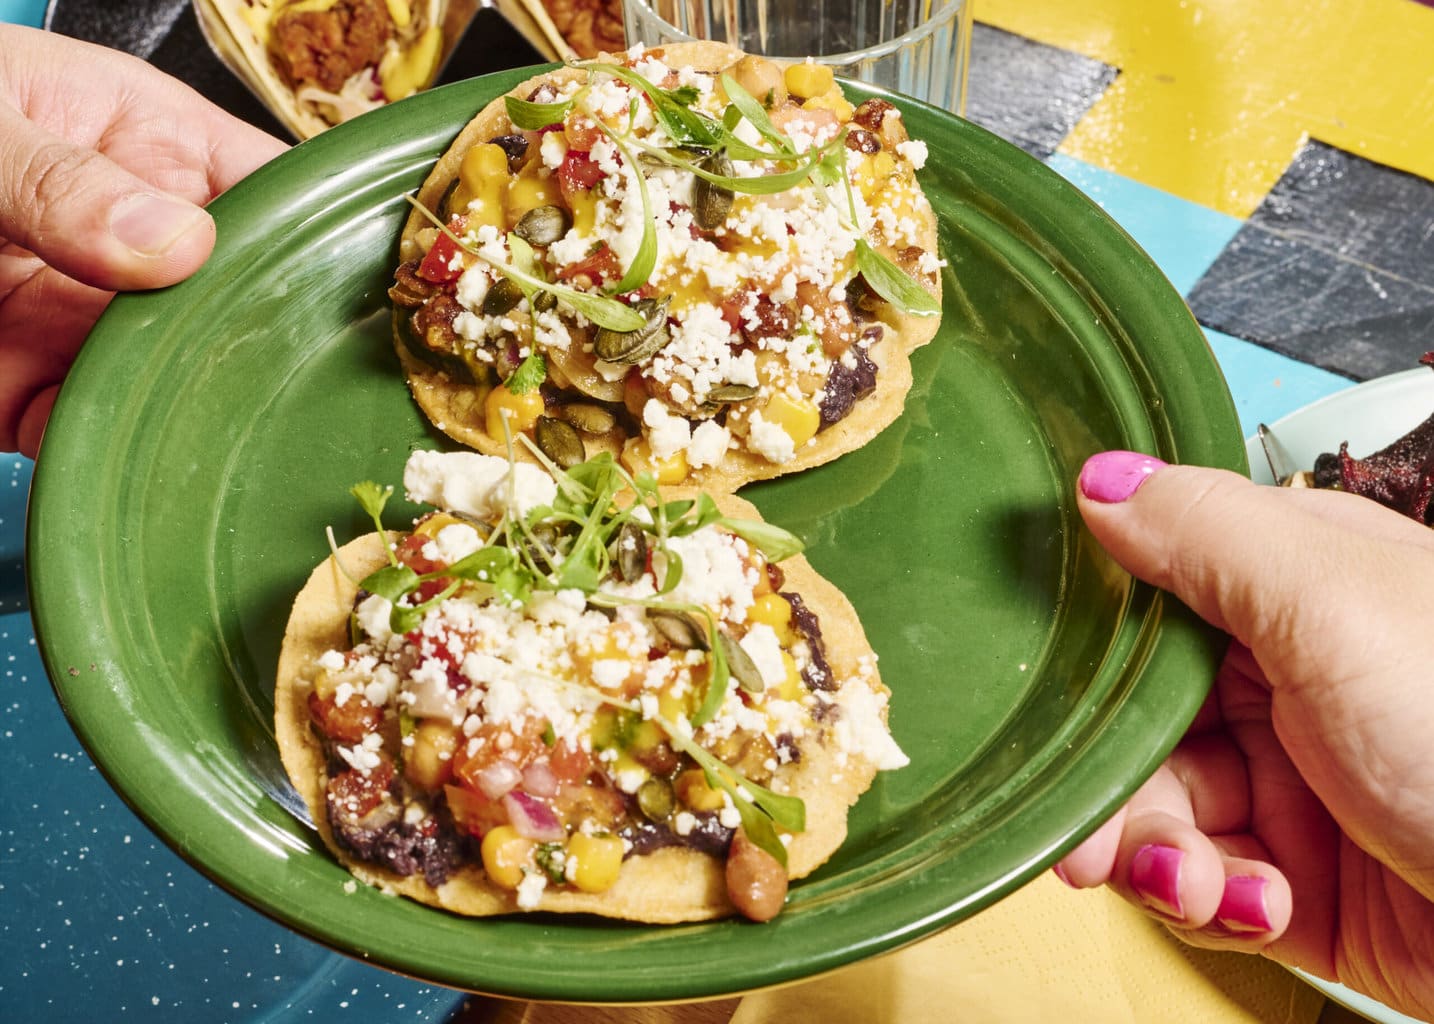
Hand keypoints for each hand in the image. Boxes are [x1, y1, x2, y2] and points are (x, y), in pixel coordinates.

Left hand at [0, 24, 287, 456]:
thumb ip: (58, 177)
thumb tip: (171, 242)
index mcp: (146, 144)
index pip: (274, 192)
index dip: (329, 243)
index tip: (364, 299)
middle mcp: (132, 243)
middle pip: (241, 308)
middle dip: (274, 356)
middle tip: (320, 399)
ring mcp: (84, 324)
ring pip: (180, 386)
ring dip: (204, 421)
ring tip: (250, 450)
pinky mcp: (29, 396)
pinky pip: (96, 440)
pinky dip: (121, 469)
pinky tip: (152, 477)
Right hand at [1055, 451, 1433, 1019]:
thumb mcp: (1339, 608)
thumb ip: (1208, 534)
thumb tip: (1101, 480)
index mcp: (1298, 594)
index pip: (1150, 598)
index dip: (1087, 647)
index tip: (1038, 686)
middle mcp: (1286, 686)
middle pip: (1133, 719)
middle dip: (1108, 780)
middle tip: (1090, 831)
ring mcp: (1292, 788)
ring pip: (1152, 811)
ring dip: (1154, 855)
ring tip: (1191, 882)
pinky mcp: (1297, 885)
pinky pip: (1198, 889)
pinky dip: (1207, 904)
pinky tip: (1251, 905)